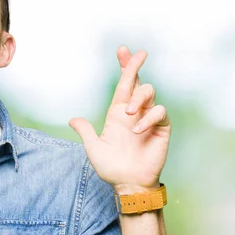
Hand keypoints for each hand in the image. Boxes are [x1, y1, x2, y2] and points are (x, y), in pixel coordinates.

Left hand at [69, 47, 170, 193]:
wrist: (128, 184)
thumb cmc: (111, 168)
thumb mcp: (93, 148)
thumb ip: (86, 131)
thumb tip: (73, 120)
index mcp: (117, 113)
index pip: (122, 85)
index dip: (123, 67)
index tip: (122, 50)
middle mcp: (134, 112)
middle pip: (138, 82)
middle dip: (136, 66)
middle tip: (140, 55)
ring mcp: (148, 119)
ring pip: (149, 93)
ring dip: (139, 99)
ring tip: (129, 113)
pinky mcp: (161, 128)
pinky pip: (159, 113)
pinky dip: (148, 118)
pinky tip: (137, 130)